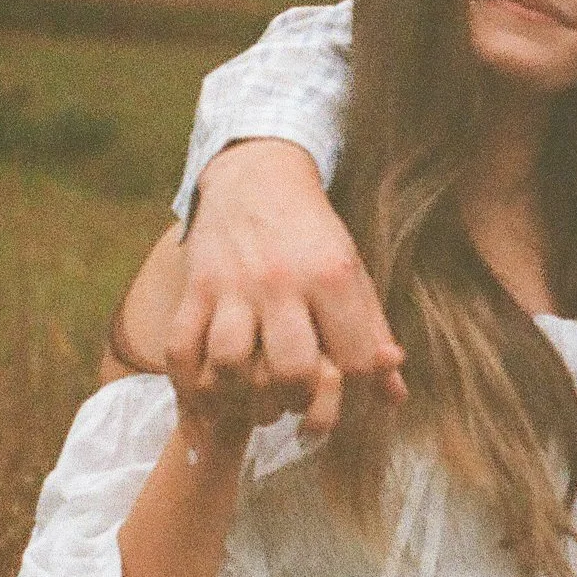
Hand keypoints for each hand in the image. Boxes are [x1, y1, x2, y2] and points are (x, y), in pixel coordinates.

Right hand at [171, 141, 405, 436]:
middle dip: (298, 401)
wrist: (257, 176)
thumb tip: (395, 395)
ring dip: (242, 397)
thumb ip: (371, 333)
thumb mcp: (352, 272)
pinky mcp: (195, 287)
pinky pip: (181, 348)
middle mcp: (282, 282)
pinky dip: (190, 380)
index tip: (342, 390)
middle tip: (295, 399)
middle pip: (290, 370)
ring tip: (254, 398)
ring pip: (230, 364)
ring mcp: (233, 286)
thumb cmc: (312, 235)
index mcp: (332, 276)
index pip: (353, 361)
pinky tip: (210, 388)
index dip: (355, 391)